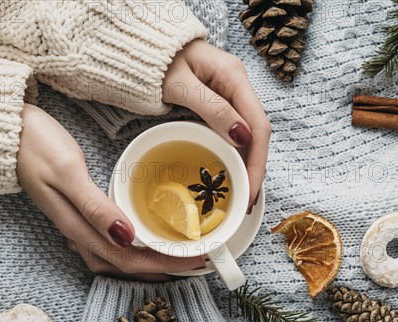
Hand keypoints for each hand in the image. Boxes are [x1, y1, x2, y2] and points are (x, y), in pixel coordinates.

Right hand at [16, 104, 205, 280]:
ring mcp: (73, 224)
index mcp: (78, 226)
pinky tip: (140, 241)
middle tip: (194, 263)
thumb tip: (126, 238)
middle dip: (160, 268)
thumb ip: (95, 207)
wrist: (5, 131)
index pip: (127, 259)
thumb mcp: (67, 171)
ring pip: (114, 258)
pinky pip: (107, 243)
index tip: (194, 260)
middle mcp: (76, 232)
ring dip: (144, 263)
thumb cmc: (34, 146)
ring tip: (173, 259)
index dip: (163, 264)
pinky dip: (129, 248)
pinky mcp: (74, 213)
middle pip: (123, 265)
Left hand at [162, 40, 270, 212]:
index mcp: (234, 77)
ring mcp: (228, 94)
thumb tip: (243, 138)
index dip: (257, 162)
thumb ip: (213, 109)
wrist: (139, 46)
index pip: (258, 126)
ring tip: (242, 193)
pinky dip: (234, 154)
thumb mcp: (181, 85)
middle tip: (248, 201)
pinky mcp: (218, 102)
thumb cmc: (155, 60)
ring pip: (247, 134)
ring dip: (247, 165)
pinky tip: (232, 172)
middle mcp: (237, 85)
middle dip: (255, 168)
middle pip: (257, 133)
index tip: (251, 190)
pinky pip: (232, 131)